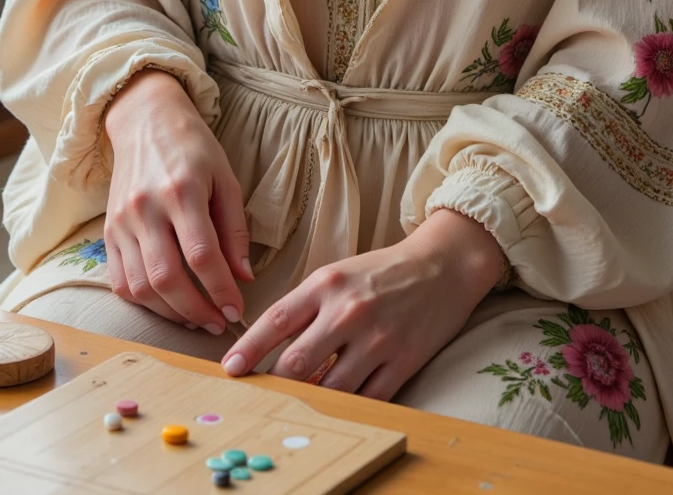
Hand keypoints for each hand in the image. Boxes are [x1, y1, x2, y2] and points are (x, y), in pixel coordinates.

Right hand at [102, 69, 252, 331]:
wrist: (145, 120)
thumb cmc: (193, 147)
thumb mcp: (225, 177)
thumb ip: (234, 228)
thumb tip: (244, 278)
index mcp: (181, 190)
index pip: (201, 255)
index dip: (221, 290)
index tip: (237, 310)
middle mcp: (145, 208)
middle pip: (166, 277)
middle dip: (196, 310)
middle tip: (217, 323)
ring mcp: (121, 222)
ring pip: (140, 286)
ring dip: (170, 313)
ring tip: (196, 318)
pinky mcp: (107, 232)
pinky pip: (119, 281)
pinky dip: (144, 302)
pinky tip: (167, 305)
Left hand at [221, 209, 505, 398]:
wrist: (441, 266)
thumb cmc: (381, 271)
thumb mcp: (337, 275)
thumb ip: (306, 307)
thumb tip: (272, 349)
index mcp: (326, 284)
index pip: (276, 322)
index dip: (248, 350)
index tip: (230, 370)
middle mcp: (348, 311)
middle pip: (296, 363)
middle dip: (274, 385)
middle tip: (262, 397)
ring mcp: (376, 340)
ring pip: (329, 389)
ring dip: (311, 401)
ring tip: (299, 405)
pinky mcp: (402, 362)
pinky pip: (366, 399)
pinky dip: (348, 407)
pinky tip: (338, 407)